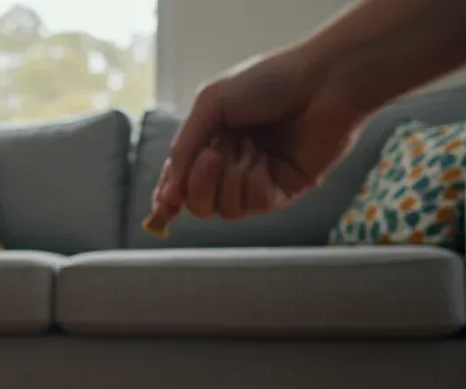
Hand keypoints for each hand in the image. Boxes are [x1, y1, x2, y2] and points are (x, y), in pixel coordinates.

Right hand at [151, 46, 368, 223]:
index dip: (169, 195)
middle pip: (199, 204)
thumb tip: (168, 195)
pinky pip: (255, 205)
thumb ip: (183, 148)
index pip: (181, 181)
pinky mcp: (284, 191)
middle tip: (212, 156)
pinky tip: (269, 158)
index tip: (163, 204)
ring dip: (231, 178)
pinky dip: (256, 182)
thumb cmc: (269, 82)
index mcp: (210, 142)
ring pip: (225, 209)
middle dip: (199, 185)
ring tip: (252, 147)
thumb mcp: (210, 104)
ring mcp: (257, 180)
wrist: (323, 81)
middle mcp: (231, 165)